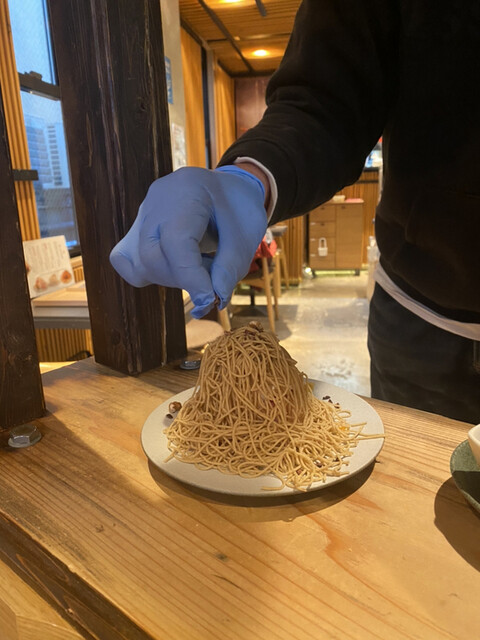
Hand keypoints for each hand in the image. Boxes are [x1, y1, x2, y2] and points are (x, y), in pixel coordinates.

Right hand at [109, 166, 267, 316]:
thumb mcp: (246, 236)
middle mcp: (156, 200)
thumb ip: (229, 269)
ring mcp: (143, 214)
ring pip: (140, 263)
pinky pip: (130, 261)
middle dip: (182, 280)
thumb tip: (210, 301)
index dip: (190, 277)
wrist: (230, 188)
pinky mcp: (138, 229)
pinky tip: (181, 268)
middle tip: (210, 283)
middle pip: (150, 256)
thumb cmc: (241, 208)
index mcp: (187, 191)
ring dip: (173, 278)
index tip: (210, 299)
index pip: (175, 241)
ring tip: (202, 265)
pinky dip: (156, 273)